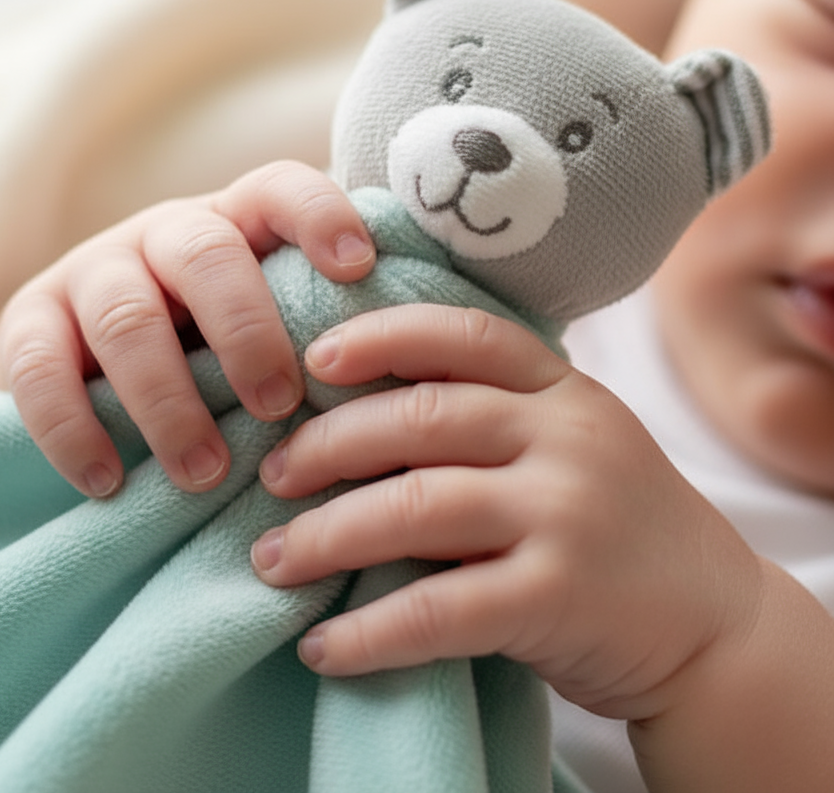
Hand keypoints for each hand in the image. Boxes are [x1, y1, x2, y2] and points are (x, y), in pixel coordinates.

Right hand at [0, 161, 374, 497]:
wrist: (86, 352)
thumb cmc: (212, 345)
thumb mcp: (264, 318)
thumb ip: (318, 327)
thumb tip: (405, 372)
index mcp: (234, 224)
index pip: (279, 189)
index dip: (320, 216)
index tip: (359, 269)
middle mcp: (163, 234)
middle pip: (205, 257)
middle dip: (247, 333)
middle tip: (279, 407)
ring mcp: (91, 271)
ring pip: (126, 317)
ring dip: (169, 402)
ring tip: (204, 474)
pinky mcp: (29, 320)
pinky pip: (38, 368)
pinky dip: (72, 430)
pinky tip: (106, 482)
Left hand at [251, 304, 761, 723]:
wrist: (711, 619)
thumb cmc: (608, 517)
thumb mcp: (565, 440)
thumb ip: (488, 414)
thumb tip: (348, 408)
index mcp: (561, 388)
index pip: (463, 334)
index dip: (381, 336)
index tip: (315, 360)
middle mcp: (566, 436)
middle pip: (420, 417)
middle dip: (327, 445)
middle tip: (271, 476)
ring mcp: (567, 513)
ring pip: (416, 507)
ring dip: (326, 536)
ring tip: (272, 560)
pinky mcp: (561, 597)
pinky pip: (440, 610)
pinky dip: (369, 632)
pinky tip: (321, 646)